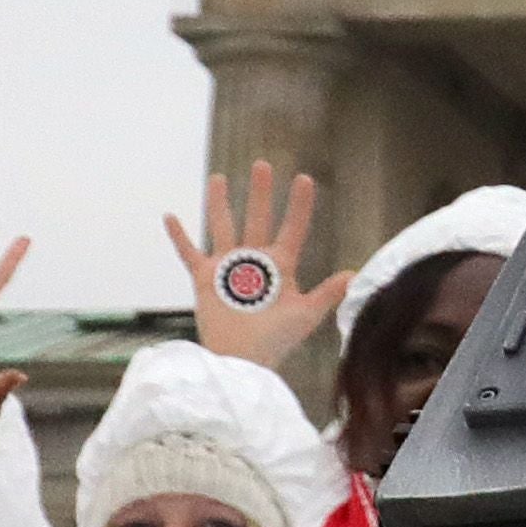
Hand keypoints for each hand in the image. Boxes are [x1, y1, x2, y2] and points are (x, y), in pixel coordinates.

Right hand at [168, 163, 345, 367]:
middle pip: (256, 218)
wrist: (242, 361)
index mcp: (280, 266)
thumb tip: (355, 275)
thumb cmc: (275, 341)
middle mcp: (254, 261)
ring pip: (223, 226)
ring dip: (219, 203)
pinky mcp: (204, 279)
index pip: (292, 228)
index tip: (304, 179)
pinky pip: (188, 252)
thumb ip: (327, 293)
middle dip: (259, 192)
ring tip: (218, 177)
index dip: (298, 205)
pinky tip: (170, 216)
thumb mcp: (305, 315)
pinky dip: (179, 236)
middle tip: (262, 164)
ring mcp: (228, 268)